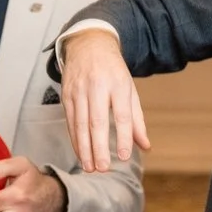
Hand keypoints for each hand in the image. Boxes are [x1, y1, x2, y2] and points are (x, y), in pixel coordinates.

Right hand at [59, 25, 150, 173]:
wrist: (89, 42)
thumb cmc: (113, 70)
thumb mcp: (130, 89)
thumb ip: (136, 119)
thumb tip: (145, 147)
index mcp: (118, 84)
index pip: (121, 114)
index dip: (123, 136)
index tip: (124, 156)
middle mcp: (97, 86)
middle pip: (97, 120)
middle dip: (99, 146)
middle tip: (103, 168)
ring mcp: (79, 89)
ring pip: (80, 122)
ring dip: (84, 147)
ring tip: (90, 167)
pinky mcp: (66, 92)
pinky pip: (70, 119)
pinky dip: (75, 138)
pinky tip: (80, 153)